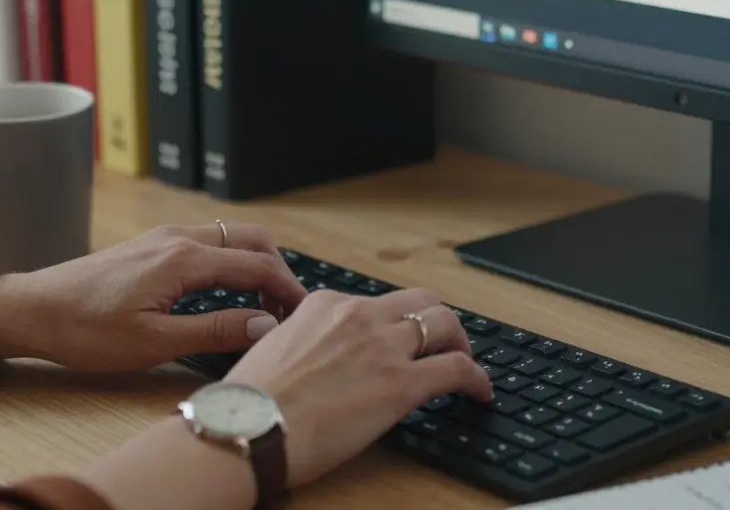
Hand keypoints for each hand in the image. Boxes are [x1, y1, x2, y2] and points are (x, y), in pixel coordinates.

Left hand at [0, 223, 307, 370]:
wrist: (34, 310)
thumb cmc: (87, 331)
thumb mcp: (154, 342)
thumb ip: (214, 330)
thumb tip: (265, 324)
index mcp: (184, 259)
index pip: (256, 265)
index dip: (287, 289)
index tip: (304, 315)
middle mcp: (179, 237)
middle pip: (251, 239)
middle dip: (278, 270)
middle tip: (289, 308)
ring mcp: (165, 237)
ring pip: (230, 237)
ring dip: (255, 263)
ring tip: (264, 304)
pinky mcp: (153, 245)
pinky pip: (209, 242)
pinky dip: (232, 261)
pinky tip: (228, 293)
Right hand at [223, 288, 494, 487]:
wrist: (250, 428)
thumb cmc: (251, 403)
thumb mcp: (274, 350)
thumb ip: (303, 342)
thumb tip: (315, 359)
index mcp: (324, 305)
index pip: (373, 303)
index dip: (391, 323)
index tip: (395, 340)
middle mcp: (358, 315)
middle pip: (419, 301)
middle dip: (436, 319)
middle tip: (442, 343)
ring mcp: (383, 346)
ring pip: (444, 323)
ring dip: (460, 341)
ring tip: (465, 361)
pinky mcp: (402, 383)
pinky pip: (457, 369)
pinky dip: (477, 378)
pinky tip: (480, 392)